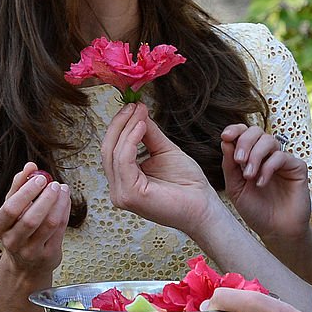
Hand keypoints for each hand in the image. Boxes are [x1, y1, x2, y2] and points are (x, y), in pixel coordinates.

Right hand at [0, 162, 70, 274]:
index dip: (27, 191)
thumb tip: (30, 165)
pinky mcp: (48, 255)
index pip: (11, 208)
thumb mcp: (12, 210)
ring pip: (49, 224)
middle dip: (45, 198)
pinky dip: (65, 212)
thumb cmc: (18, 230)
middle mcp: (12, 241)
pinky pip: (60, 230)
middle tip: (54, 184)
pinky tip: (65, 200)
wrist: (25, 265)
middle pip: (31, 219)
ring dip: (59, 203)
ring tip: (62, 189)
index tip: (40, 177)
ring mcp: (31, 251)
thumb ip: (18, 187)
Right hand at [101, 103, 217, 231]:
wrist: (203, 205)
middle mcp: (119, 189)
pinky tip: (141, 126)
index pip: (112, 149)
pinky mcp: (130, 195)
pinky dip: (130, 141)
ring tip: (139, 112)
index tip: (132, 105)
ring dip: (126, 128)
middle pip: (108, 149)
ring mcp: (122, 194)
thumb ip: (149, 133)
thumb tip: (137, 110)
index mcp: (125, 180)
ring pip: (114, 153)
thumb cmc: (188, 184)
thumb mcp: (164, 150)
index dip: (119, 125)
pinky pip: (123, 161)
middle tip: (133, 105)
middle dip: (119, 124)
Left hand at [221, 124, 311, 242]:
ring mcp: (283, 160)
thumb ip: (230, 166)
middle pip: (256, 132)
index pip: (244, 133)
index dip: (235, 130)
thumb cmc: (255, 211)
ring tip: (249, 176)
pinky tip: (261, 183)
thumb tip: (225, 141)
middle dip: (245, 142)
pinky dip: (268, 167)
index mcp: (251, 157)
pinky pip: (282, 157)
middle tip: (239, 161)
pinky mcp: (297, 168)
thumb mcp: (235, 188)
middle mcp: (267, 155)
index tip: (226, 137)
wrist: (275, 231)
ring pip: (269, 141)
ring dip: (256, 155)